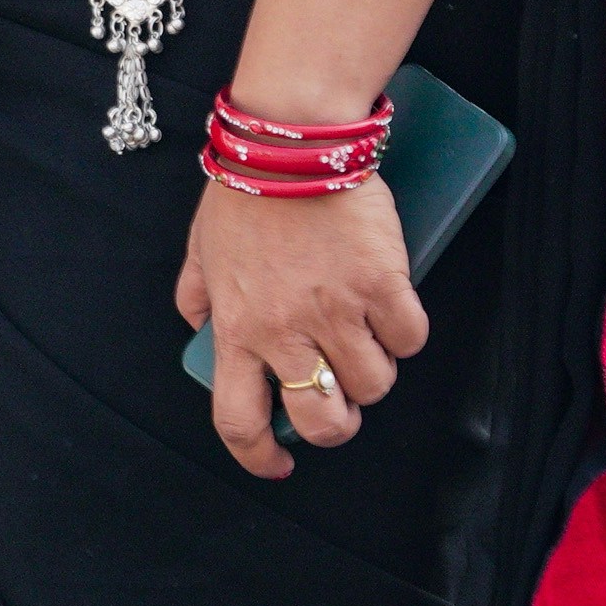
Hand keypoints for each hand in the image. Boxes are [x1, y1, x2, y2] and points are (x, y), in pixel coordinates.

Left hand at [179, 171, 430, 476]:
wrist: (291, 142)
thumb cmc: (245, 192)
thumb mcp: (201, 249)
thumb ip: (196, 295)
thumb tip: (197, 327)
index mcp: (237, 327)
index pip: (239, 418)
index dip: (258, 456)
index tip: (276, 463)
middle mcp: (285, 330)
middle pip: (322, 420)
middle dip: (335, 424)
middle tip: (336, 402)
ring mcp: (337, 311)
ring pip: (373, 385)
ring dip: (372, 373)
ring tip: (363, 342)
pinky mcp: (382, 285)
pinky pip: (409, 339)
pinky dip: (405, 334)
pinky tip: (391, 312)